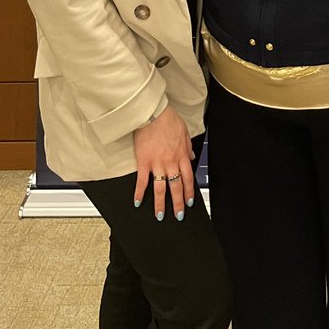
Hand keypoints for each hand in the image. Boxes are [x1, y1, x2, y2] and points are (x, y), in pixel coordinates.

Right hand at [133, 105, 195, 219]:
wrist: (153, 113)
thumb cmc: (168, 119)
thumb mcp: (184, 131)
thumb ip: (188, 147)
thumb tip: (190, 157)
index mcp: (181, 155)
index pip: (187, 179)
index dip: (188, 192)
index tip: (189, 202)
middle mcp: (170, 162)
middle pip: (176, 187)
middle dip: (178, 203)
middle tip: (178, 215)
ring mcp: (157, 164)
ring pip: (160, 188)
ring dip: (160, 204)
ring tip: (160, 215)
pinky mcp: (143, 162)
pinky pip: (142, 181)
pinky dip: (139, 193)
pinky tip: (138, 202)